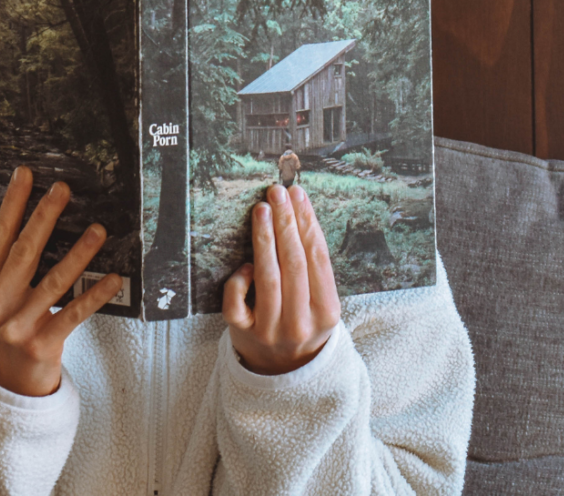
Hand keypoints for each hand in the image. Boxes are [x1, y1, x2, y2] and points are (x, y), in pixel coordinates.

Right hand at [0, 166, 121, 396]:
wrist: (1, 387)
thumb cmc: (3, 330)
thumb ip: (5, 268)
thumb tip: (34, 221)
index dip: (13, 204)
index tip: (26, 174)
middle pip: (24, 252)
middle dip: (45, 217)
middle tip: (63, 190)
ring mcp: (17, 327)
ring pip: (53, 281)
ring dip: (79, 254)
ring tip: (99, 230)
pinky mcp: (41, 345)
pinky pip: (73, 314)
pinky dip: (95, 295)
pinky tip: (113, 278)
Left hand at [223, 184, 340, 375]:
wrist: (284, 371)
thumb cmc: (303, 321)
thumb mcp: (319, 301)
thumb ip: (312, 267)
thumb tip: (297, 212)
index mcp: (327, 311)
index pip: (318, 258)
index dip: (307, 222)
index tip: (297, 194)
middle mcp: (301, 323)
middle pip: (294, 263)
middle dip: (286, 223)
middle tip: (277, 192)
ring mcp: (271, 330)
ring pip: (268, 278)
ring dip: (264, 239)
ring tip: (261, 210)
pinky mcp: (244, 334)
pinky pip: (237, 303)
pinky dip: (240, 280)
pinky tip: (245, 264)